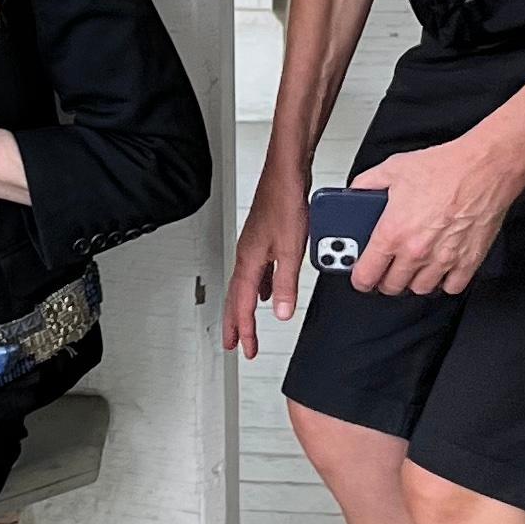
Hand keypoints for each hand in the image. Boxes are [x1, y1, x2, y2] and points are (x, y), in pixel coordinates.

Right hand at [225, 168, 308, 358]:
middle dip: (235, 323)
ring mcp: (253, 246)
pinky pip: (255, 272)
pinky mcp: (262, 239)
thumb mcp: (291, 249)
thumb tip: (282, 312)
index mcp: (249, 260)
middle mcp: (247, 255)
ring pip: (244, 285)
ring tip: (246, 323)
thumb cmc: (285, 202)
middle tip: (234, 344)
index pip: (244, 304)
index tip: (248, 349)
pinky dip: (257, 288)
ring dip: (244, 307)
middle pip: (236, 298)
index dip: (246, 330)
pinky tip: (268, 290)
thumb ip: (286, 283)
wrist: (286, 174)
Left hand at [351, 131, 524, 297]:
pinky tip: (440, 268)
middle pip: (392, 287)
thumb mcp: (393, 169)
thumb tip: (355, 192)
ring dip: (413, 282)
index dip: (360, 279)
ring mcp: (443, 260)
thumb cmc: (445, 168)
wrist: (484, 168)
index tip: (361, 277)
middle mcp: (416, 252)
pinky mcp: (468, 262)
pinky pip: (451, 287)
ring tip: (412, 267)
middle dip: (385, 280)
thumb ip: (367, 184)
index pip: (366, 275)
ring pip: (420, 290)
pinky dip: (444, 282)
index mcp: (393, 232)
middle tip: (386, 268)